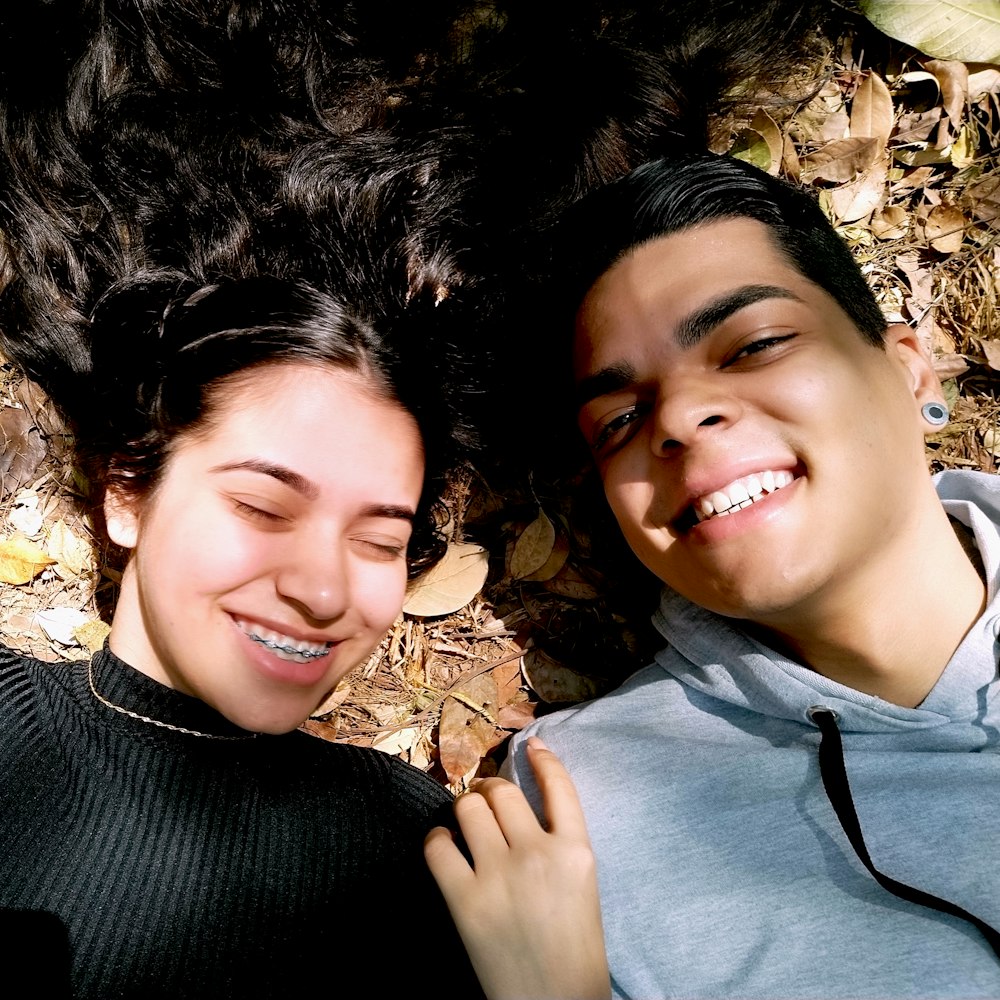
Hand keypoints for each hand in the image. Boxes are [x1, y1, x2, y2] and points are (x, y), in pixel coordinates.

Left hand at [424, 737, 609, 999]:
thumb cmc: (574, 951)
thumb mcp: (582, 886)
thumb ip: (560, 844)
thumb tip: (520, 808)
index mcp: (576, 851)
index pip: (559, 786)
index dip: (543, 758)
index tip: (530, 744)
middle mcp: (537, 854)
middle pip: (502, 792)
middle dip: (490, 788)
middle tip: (486, 797)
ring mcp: (499, 876)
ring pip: (468, 807)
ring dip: (464, 808)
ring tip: (465, 821)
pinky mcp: (465, 901)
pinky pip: (438, 846)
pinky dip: (437, 839)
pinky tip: (445, 845)